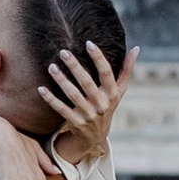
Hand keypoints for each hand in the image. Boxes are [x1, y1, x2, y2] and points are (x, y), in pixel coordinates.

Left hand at [40, 36, 137, 164]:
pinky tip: (41, 88)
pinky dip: (51, 99)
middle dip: (75, 66)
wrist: (96, 136)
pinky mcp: (76, 122)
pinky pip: (61, 109)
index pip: (106, 72)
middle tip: (63, 52)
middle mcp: (101, 104)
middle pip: (87, 82)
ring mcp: (88, 114)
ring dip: (61, 80)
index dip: (98, 58)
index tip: (88, 43)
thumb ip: (126, 70)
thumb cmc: (107, 105)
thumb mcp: (119, 91)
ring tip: (51, 67)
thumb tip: (137, 49)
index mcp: (112, 93)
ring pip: (73, 95)